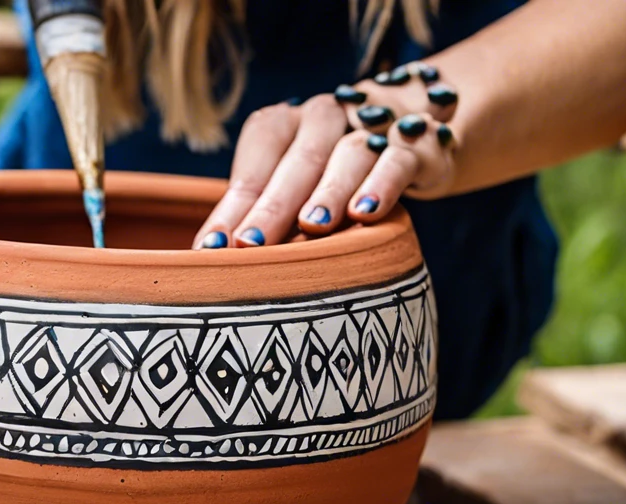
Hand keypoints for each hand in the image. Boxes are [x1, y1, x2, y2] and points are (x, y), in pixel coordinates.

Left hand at [193, 78, 458, 248]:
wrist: (408, 135)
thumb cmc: (327, 175)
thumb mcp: (289, 187)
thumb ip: (257, 214)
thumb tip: (208, 263)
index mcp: (283, 125)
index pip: (253, 166)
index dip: (232, 208)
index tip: (210, 250)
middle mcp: (323, 118)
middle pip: (297, 160)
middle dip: (273, 205)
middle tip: (249, 245)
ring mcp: (371, 126)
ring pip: (349, 154)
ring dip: (329, 190)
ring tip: (312, 226)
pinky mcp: (416, 144)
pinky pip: (399, 160)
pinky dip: (383, 184)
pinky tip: (367, 213)